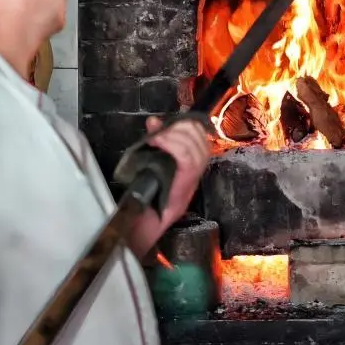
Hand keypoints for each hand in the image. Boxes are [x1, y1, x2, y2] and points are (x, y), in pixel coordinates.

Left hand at [127, 116, 210, 259]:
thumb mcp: (152, 162)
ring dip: (175, 135)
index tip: (173, 120)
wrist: (143, 225)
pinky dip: (173, 146)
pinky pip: (186, 159)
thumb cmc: (146, 194)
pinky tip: (160, 142)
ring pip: (194, 147)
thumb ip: (157, 142)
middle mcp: (197, 172)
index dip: (190, 124)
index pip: (201, 137)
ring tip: (158, 136)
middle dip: (182, 127)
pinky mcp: (185, 185)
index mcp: (192, 166)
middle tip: (163, 129)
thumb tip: (153, 120)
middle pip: (200, 139)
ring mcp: (193, 179)